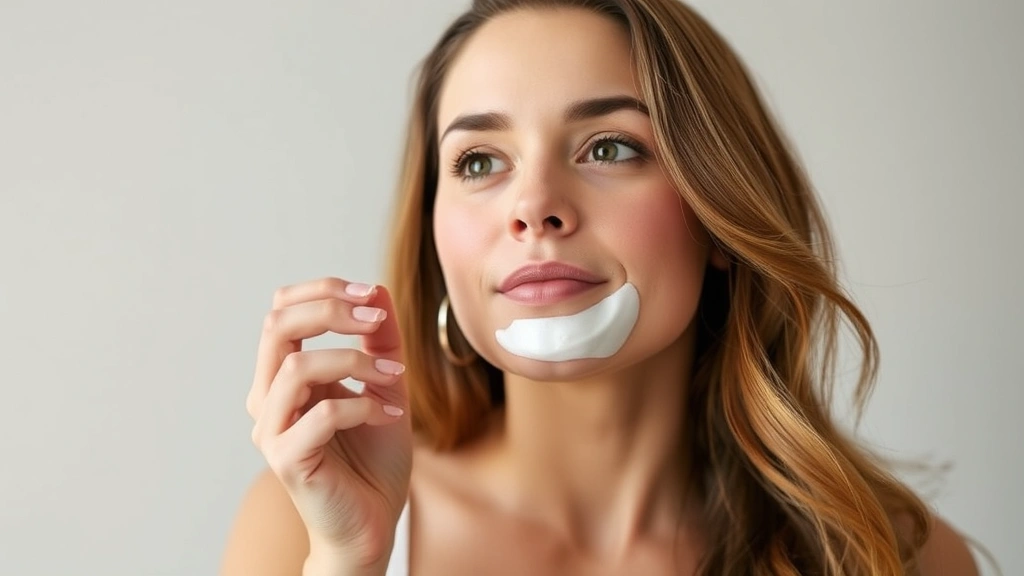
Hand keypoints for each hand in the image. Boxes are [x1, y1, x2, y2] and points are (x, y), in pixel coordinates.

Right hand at [247, 277, 412, 567]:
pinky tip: (389, 416)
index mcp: (283, 377)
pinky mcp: (288, 460)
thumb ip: (380, 342)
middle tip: (376, 318)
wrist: (372, 523)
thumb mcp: (386, 386)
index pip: (281, 310)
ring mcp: (272, 431)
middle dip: (330, 310)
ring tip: (395, 378)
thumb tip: (377, 292)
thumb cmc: (373, 459)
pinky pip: (322, 415)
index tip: (371, 294)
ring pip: (296, 368)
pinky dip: (363, 405)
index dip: (322, 291)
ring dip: (355, 361)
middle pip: (277, 326)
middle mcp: (268, 400)